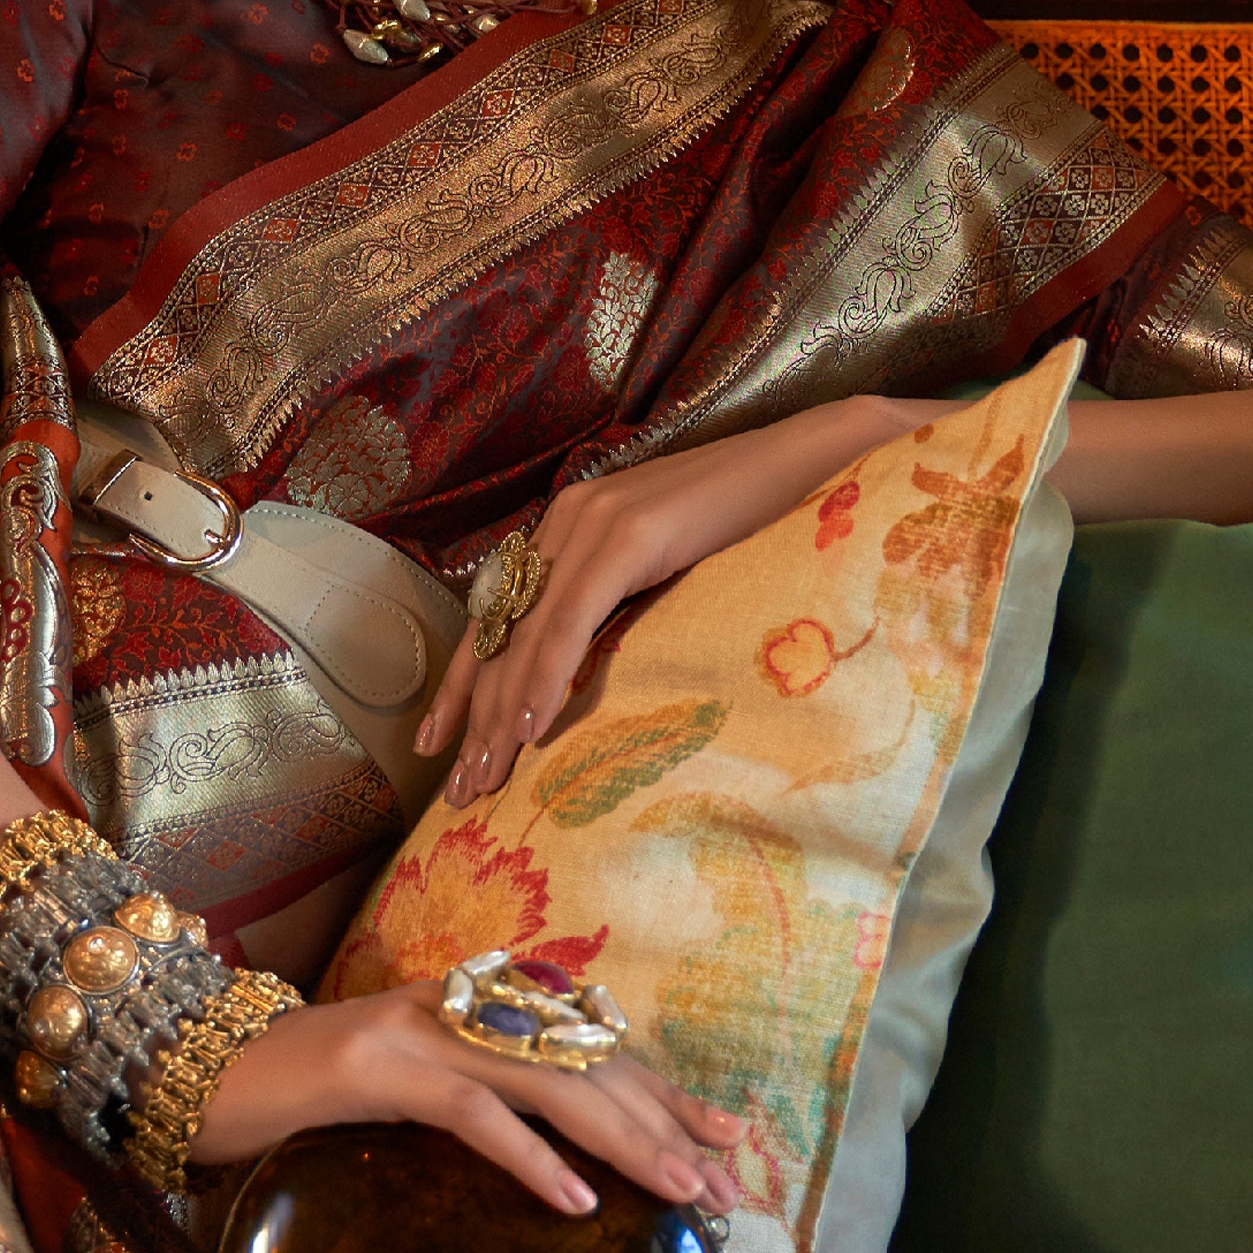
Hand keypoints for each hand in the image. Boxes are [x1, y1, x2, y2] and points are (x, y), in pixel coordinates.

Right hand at [186, 978, 744, 1215]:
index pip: (585, 1045)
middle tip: (727, 1178)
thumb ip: (470, 1098)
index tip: (724, 1135)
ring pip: (548, 1082)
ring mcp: (417, 1032)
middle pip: (586, 1060)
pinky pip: (473, 1114)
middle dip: (666, 1120)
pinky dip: (531, 1158)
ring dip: (625, 1140)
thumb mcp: (400, 1091)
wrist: (195, 1066)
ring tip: (682, 1192)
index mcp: (467, 1009)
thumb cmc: (296, 1093)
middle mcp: (454, 1007)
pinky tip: (577, 1201)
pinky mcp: (377, 1069)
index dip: (661, 1089)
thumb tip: (554, 1151)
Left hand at [418, 399, 904, 810]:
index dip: (463, 684)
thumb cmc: (756, 521)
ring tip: (482, 779)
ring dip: (499, 713)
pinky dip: (545, 675)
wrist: (815, 461)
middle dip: (473, 716)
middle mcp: (568, 519)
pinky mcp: (628, 534)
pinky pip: (572, 619)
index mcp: (571, 526)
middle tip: (459, 790)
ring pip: (526, 633)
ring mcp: (593, 521)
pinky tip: (529, 727)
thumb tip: (596, 673)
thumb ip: (625, 605)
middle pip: (500, 632)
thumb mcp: (670, 572)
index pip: (499, 616)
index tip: (437, 745)